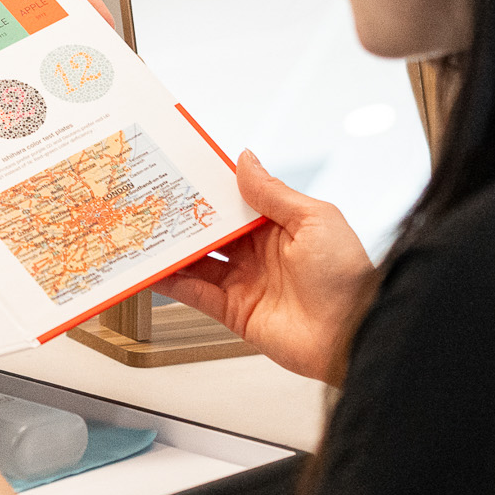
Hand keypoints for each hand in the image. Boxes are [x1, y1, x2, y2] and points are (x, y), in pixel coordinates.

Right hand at [158, 150, 374, 380]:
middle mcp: (259, 253)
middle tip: (150, 200)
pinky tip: (151, 269)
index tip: (181, 173)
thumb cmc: (346, 274)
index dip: (209, 189)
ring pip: (197, 261)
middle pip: (211, 230)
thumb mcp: (314, 219)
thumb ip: (273, 193)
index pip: (235, 202)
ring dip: (171, 248)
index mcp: (280, 226)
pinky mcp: (234, 312)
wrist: (353, 334)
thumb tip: (245, 159)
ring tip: (142, 232)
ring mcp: (245, 282)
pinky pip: (195, 294)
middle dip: (182, 217)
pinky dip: (171, 282)